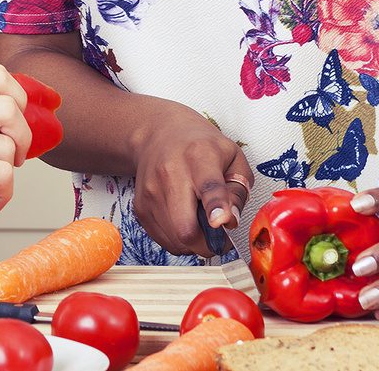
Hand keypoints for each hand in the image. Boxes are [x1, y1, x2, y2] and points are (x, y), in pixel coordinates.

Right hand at [130, 102, 251, 257]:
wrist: (158, 134)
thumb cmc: (200, 146)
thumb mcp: (232, 157)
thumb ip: (238, 190)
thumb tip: (230, 220)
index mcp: (200, 156)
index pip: (208, 186)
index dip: (216, 207)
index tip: (222, 221)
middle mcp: (171, 173)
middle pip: (185, 227)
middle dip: (207, 243)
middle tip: (219, 234)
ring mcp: (152, 192)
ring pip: (176, 241)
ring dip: (194, 242)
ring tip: (200, 220)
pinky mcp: (140, 207)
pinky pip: (164, 241)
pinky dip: (179, 240)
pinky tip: (184, 219)